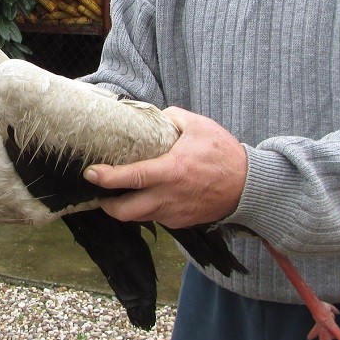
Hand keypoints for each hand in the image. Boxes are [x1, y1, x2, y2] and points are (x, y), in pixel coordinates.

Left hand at [84, 106, 247, 227]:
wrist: (249, 186)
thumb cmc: (223, 153)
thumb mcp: (198, 125)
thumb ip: (171, 118)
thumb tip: (152, 117)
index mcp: (171, 171)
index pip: (131, 178)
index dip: (107, 178)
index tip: (90, 174)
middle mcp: (169, 197)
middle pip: (126, 212)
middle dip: (107, 205)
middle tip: (99, 192)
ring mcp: (175, 213)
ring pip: (139, 217)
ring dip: (125, 208)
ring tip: (118, 194)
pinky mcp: (181, 222)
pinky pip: (156, 217)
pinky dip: (146, 209)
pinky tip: (146, 196)